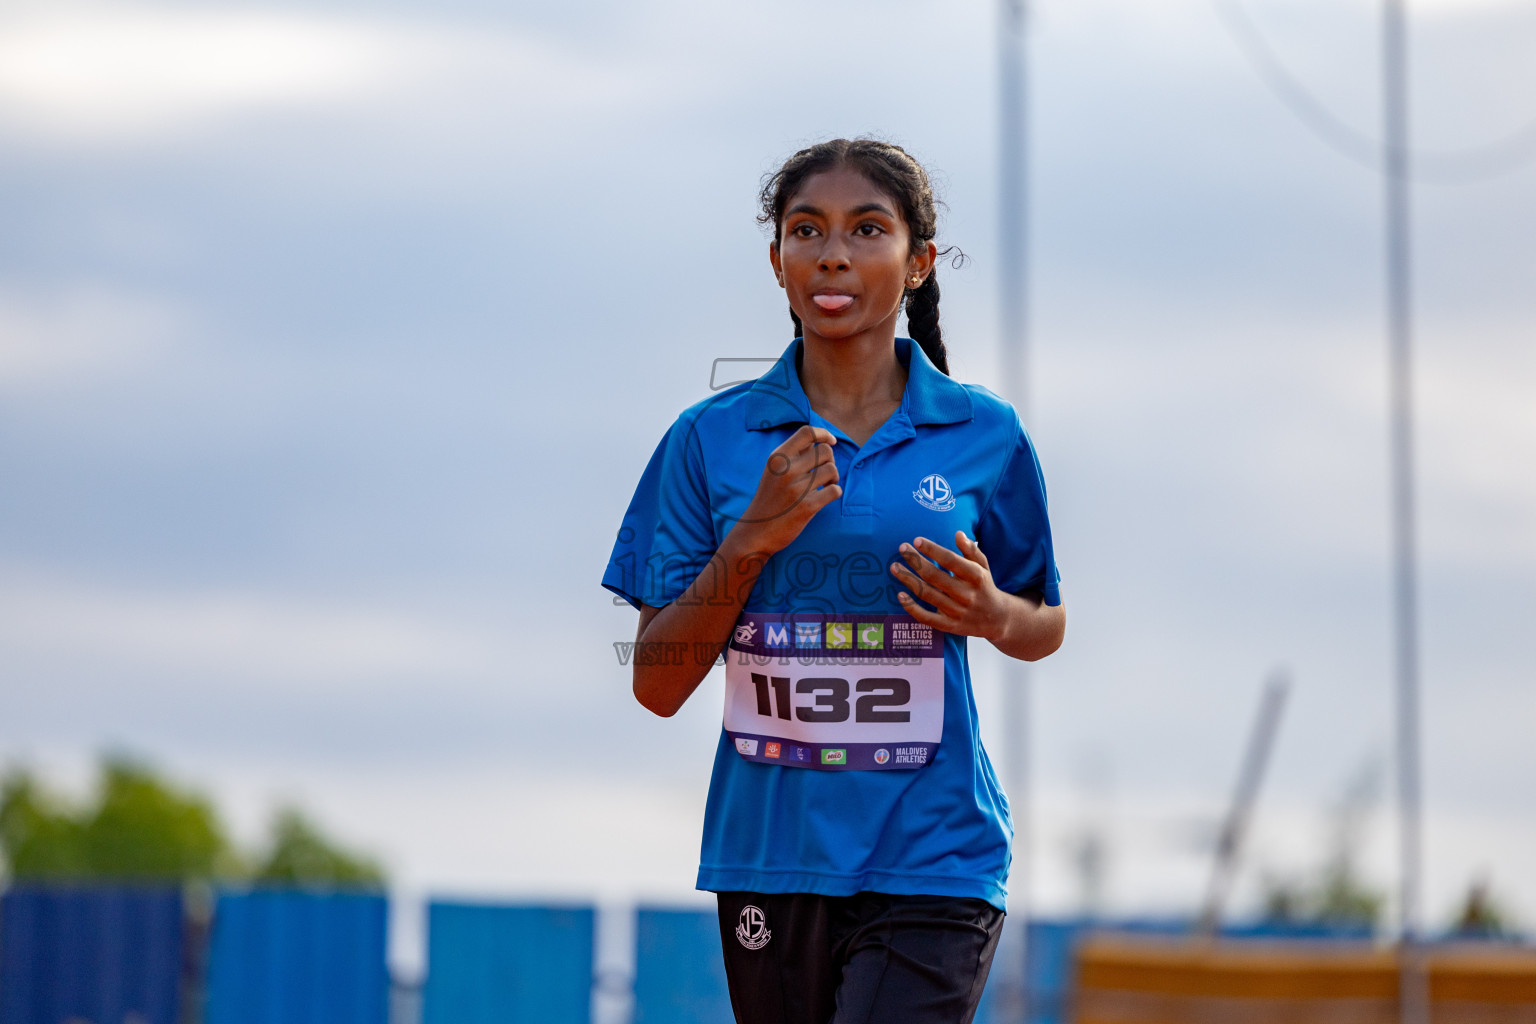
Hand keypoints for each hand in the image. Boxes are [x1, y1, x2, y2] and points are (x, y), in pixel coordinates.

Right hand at [730, 425, 841, 555]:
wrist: (756, 531)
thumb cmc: (770, 498)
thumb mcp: (774, 470)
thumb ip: (794, 454)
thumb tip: (821, 439)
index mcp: (777, 457)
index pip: (807, 432)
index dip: (824, 434)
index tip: (831, 442)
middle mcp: (786, 470)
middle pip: (826, 451)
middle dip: (830, 461)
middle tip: (823, 473)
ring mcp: (796, 489)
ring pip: (832, 470)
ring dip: (833, 478)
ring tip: (824, 486)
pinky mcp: (807, 507)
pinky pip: (835, 491)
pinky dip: (834, 492)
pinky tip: (824, 497)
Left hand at [890, 532, 1008, 640]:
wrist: (997, 619)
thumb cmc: (985, 587)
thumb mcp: (983, 567)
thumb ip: (971, 550)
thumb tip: (958, 534)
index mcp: (976, 577)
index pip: (951, 560)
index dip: (933, 550)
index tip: (917, 540)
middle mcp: (966, 594)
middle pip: (934, 576)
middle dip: (915, 561)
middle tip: (902, 548)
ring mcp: (957, 611)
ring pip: (927, 594)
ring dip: (908, 580)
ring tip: (894, 567)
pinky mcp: (949, 626)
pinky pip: (926, 617)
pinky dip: (911, 607)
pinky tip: (899, 594)